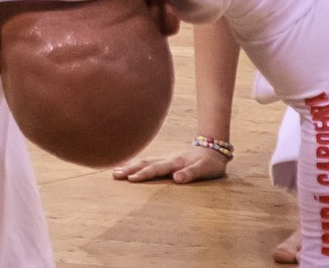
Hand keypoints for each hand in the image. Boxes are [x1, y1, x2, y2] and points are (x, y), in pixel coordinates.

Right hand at [112, 144, 229, 184]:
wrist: (213, 149)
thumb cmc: (210, 163)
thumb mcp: (204, 169)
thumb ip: (190, 173)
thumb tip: (176, 179)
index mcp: (174, 162)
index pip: (155, 169)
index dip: (143, 174)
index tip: (130, 179)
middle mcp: (167, 159)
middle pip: (144, 163)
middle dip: (129, 169)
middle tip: (114, 175)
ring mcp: (165, 158)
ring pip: (144, 160)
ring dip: (129, 165)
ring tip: (115, 170)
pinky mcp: (165, 159)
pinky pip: (147, 160)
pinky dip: (135, 162)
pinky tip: (127, 164)